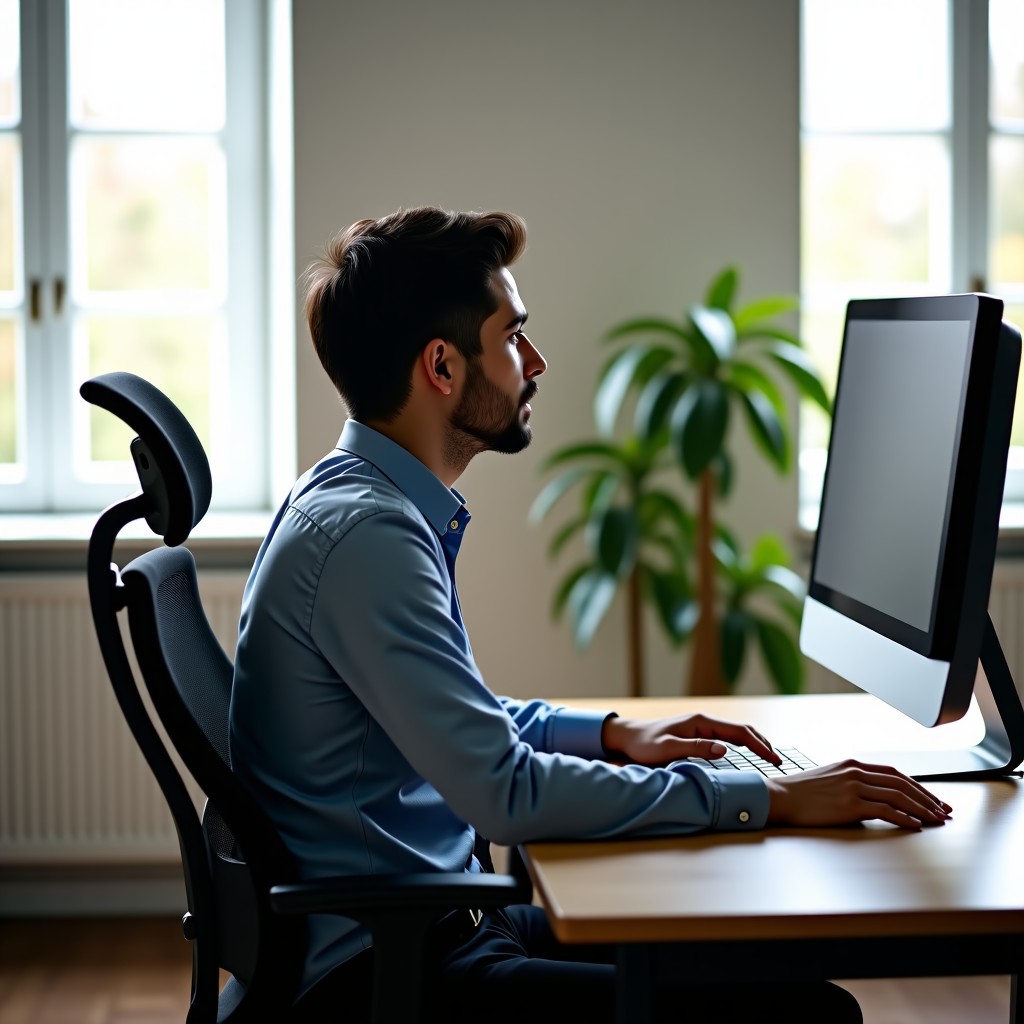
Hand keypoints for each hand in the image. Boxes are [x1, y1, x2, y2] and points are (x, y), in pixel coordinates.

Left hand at [601, 713, 780, 766]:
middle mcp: (705, 721)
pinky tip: (748, 754)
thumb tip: (725, 750)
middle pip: (742, 730)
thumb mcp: (669, 748)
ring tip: (770, 758)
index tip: (774, 760)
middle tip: (778, 762)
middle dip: (762, 744)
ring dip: (755, 743)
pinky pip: (727, 737)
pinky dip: (743, 744)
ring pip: (736, 733)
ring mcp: (702, 726)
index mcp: (702, 722)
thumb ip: (696, 749)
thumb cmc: (645, 744)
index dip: (759, 746)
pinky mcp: (698, 733)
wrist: (629, 737)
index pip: (739, 733)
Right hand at [765, 760, 952, 829]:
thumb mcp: (829, 778)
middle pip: (902, 783)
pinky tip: (916, 827)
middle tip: (943, 811)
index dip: (918, 786)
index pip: (894, 773)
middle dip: (927, 798)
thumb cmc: (801, 792)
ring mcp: (853, 787)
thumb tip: (872, 793)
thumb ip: (851, 780)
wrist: (780, 798)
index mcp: (852, 764)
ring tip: (936, 821)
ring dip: (922, 810)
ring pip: (899, 797)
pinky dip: (905, 819)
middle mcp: (855, 772)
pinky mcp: (850, 805)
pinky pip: (886, 811)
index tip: (932, 799)